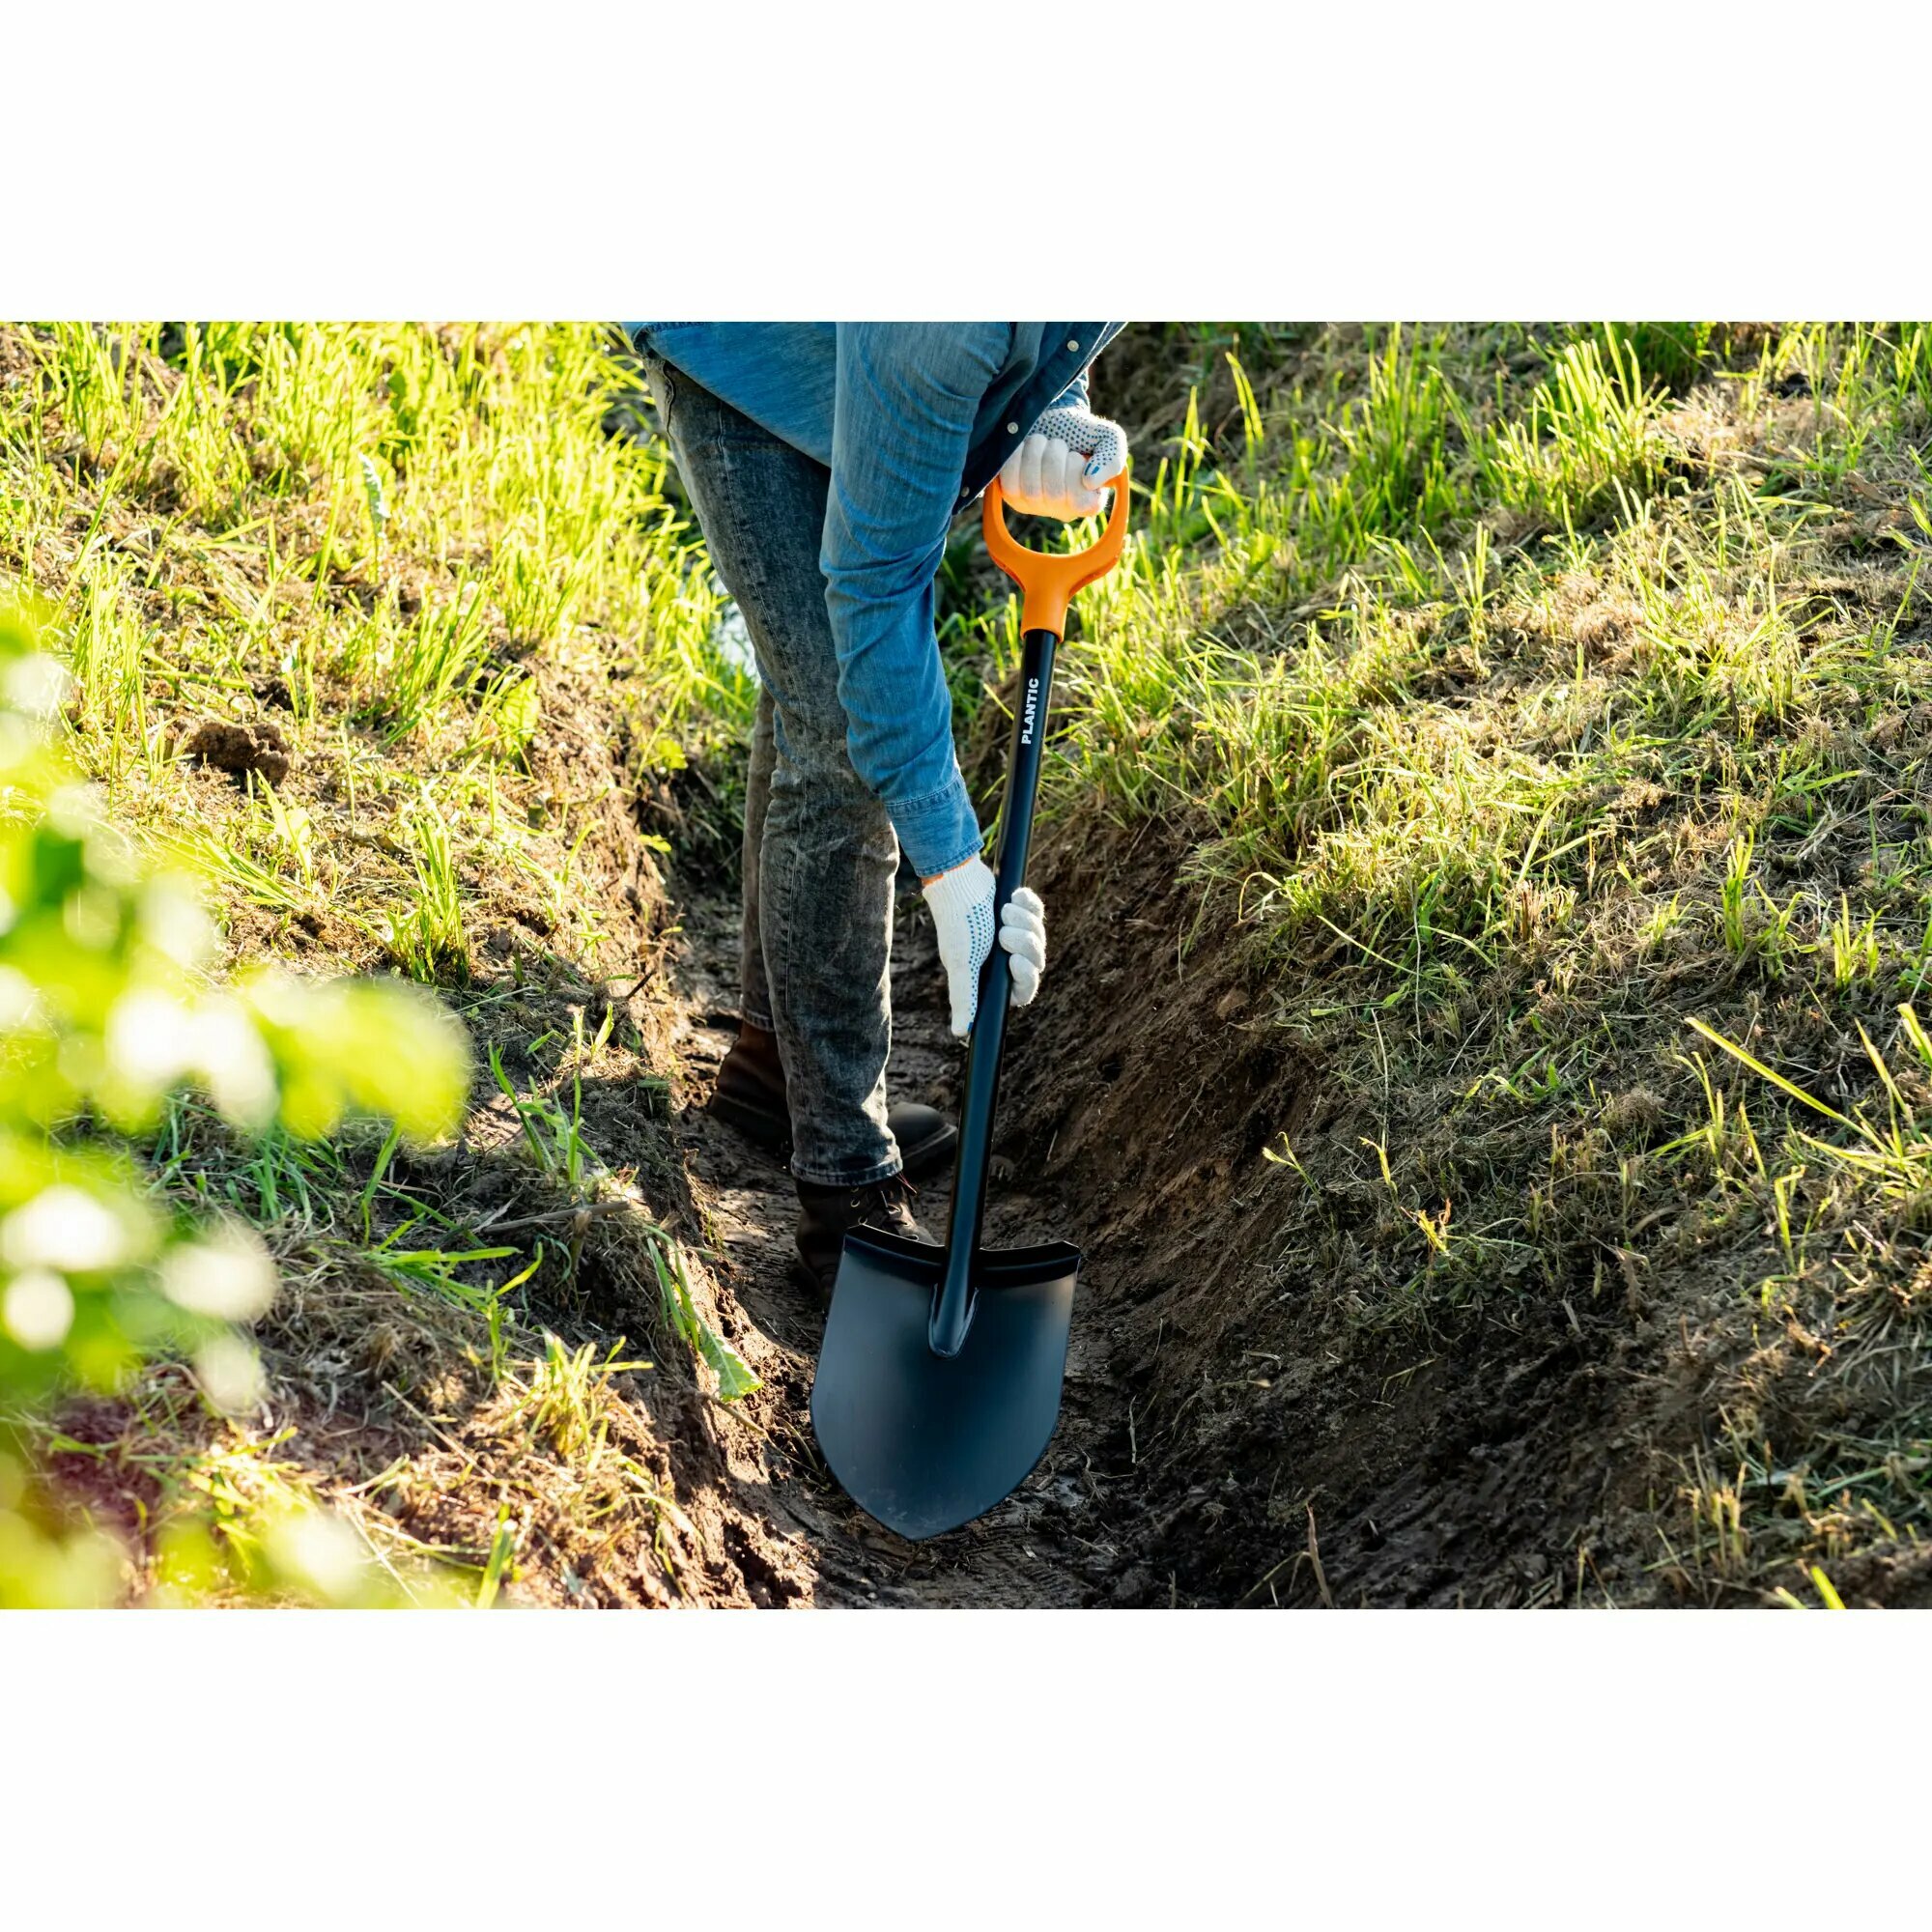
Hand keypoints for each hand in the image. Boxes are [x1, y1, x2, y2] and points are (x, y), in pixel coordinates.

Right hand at [921, 858, 1047, 1037]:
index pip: (1024, 990)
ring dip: (1024, 922)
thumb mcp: (961, 963)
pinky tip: (1012, 897)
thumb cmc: (958, 924)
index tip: (1014, 960)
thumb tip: (960, 1032)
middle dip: (1024, 944)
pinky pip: (1037, 913)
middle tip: (1004, 931)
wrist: (959, 880)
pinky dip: (1028, 904)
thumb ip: (963, 997)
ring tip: (1004, 911)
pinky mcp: (1019, 910)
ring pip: (1038, 937)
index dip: (1026, 977)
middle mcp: (1003, 957)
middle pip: (1035, 962)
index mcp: (992, 975)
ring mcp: (1013, 933)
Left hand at [997, 405, 1128, 520]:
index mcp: (1090, 502)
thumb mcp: (1108, 438)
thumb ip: (1112, 459)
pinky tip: (1023, 447)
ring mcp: (1036, 507)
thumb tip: (1090, 482)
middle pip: (1054, 493)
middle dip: (1054, 456)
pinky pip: (1009, 483)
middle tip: (1057, 443)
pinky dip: (1016, 458)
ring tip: (1041, 442)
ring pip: (1031, 489)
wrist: (1048, 417)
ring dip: (1035, 453)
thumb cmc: (1080, 432)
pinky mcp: (1012, 496)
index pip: (1081, 501)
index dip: (1076, 470)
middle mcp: (1063, 511)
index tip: (1077, 454)